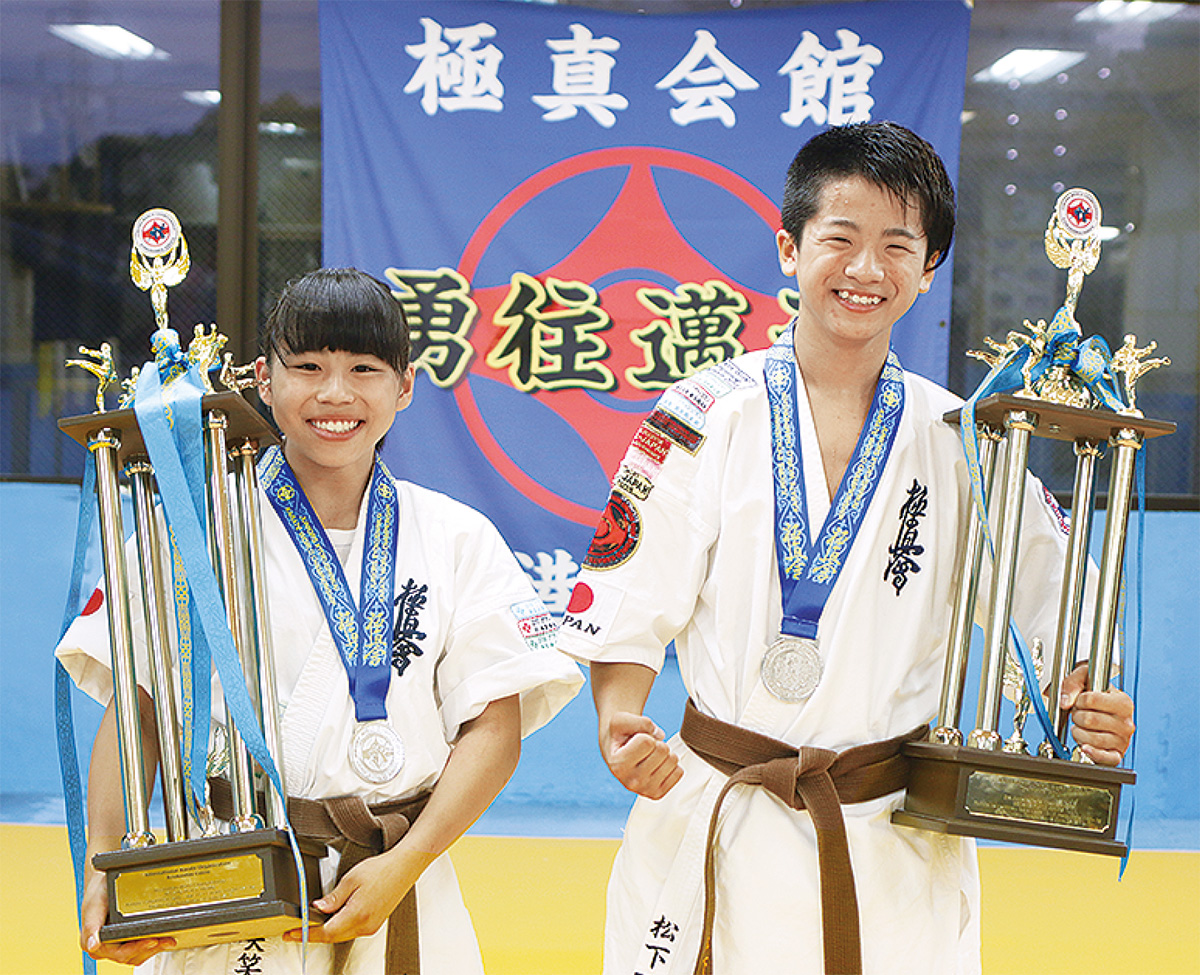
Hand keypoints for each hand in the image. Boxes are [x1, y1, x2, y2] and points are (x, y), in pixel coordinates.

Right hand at [81, 865, 174, 964]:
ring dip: (153, 949)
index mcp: (92, 941)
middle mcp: (103, 946)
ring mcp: (114, 944)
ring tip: (168, 940)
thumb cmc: (98, 891)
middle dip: (150, 949)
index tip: (152, 941)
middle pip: (130, 956)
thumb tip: (92, 945)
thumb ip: (91, 925)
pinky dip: (151, 945)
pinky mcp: (124, 940)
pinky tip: (162, 939)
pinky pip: (139, 949)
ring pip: (136, 955)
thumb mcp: (94, 904)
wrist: (103, 881)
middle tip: (167, 940)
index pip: (118, 953)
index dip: (136, 949)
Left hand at [284, 846, 425, 944]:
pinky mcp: (375, 924)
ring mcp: (371, 926)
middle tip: (296, 930)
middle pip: (332, 937)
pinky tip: (333, 919)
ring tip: (311, 923)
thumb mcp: (351, 879)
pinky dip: (339, 927)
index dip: (306, 934)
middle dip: (313, 934)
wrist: (405, 867)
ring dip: (326, 931)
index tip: (291, 934)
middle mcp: (365, 925)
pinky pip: (351, 930)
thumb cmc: (381, 869)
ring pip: (341, 935)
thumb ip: (333, 898)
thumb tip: (317, 908)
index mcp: (357, 915)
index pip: (325, 932)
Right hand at [601, 711, 682, 798]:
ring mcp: (645, 790)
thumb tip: (660, 735)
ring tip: (650, 755)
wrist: (617, 750)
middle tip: (645, 747)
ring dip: (664, 752)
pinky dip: (671, 764)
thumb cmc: (619, 734)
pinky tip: (657, 765)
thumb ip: (641, 722)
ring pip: (673, 760)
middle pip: (662, 750)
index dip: (644, 734)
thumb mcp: (621, 719)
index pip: (647, 742)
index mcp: (618, 765)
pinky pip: (679, 772)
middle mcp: (631, 782)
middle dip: (656, 742)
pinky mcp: (657, 794)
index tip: (635, 738)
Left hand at [1060, 662, 1135, 765]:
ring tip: (1083, 727)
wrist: (1100, 711)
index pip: (1089, 700)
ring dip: (1078, 732)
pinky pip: (1104, 758)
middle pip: (1089, 720)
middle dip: (1077, 716)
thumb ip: (1072, 684)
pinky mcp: (1116, 754)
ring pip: (1091, 738)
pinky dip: (1092, 753)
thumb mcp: (1084, 679)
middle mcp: (1126, 722)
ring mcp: (1123, 740)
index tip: (1080, 701)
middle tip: (1080, 715)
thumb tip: (1065, 702)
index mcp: (1123, 702)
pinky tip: (1085, 747)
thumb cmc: (1093, 696)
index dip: (1078, 700)